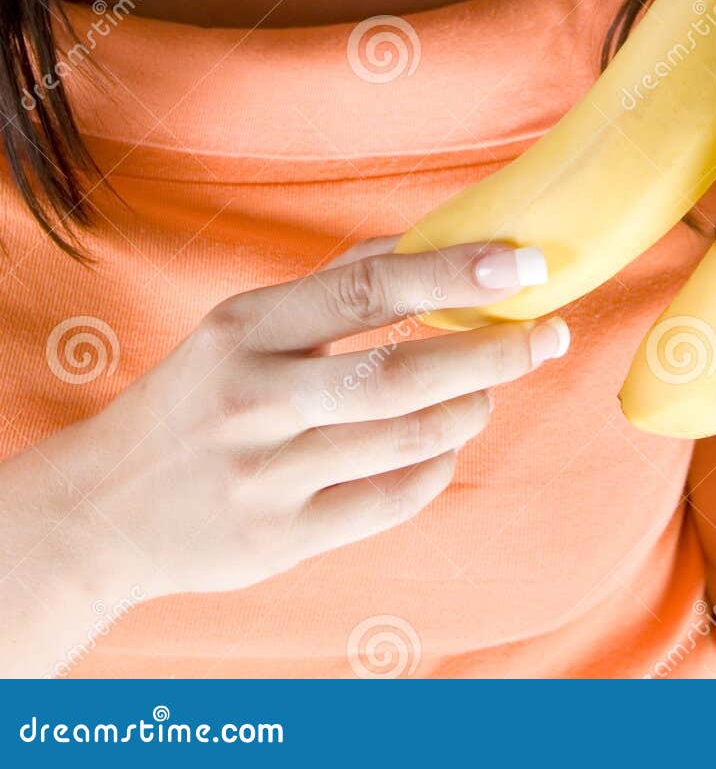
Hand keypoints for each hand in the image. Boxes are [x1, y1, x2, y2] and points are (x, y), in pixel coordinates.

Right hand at [26, 235, 565, 603]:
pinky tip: (446, 445)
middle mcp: (256, 397)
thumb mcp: (239, 326)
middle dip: (491, 351)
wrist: (103, 509)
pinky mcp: (282, 538)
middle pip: (401, 373)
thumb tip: (426, 241)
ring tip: (489, 387)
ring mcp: (268, 474)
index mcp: (245, 327)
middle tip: (548, 334)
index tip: (521, 263)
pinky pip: (391, 499)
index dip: (453, 273)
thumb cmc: (195, 399)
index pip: (367, 288)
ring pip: (407, 439)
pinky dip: (435, 468)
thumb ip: (329, 285)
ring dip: (470, 408)